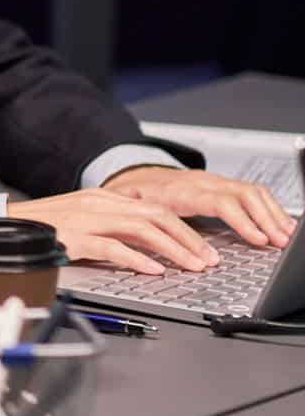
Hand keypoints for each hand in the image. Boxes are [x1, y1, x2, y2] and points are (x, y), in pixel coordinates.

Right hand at [7, 188, 221, 275]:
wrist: (5, 223)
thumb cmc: (43, 225)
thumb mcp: (82, 215)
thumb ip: (112, 221)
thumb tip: (146, 235)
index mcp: (103, 197)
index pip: (154, 208)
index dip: (184, 229)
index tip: (203, 249)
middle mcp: (99, 204)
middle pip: (156, 216)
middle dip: (188, 238)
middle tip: (208, 260)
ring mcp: (86, 219)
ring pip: (141, 229)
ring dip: (172, 249)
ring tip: (191, 266)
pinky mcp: (73, 237)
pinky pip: (112, 247)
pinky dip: (137, 259)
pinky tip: (153, 270)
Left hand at [100, 165, 295, 249]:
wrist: (134, 173)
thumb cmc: (134, 193)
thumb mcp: (130, 206)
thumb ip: (140, 221)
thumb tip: (145, 237)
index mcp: (181, 190)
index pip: (220, 202)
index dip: (242, 221)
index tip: (258, 239)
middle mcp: (202, 182)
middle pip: (243, 194)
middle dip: (266, 219)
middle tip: (280, 242)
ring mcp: (214, 182)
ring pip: (251, 191)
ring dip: (272, 214)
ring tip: (286, 235)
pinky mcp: (222, 185)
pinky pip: (252, 192)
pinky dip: (269, 207)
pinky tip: (278, 223)